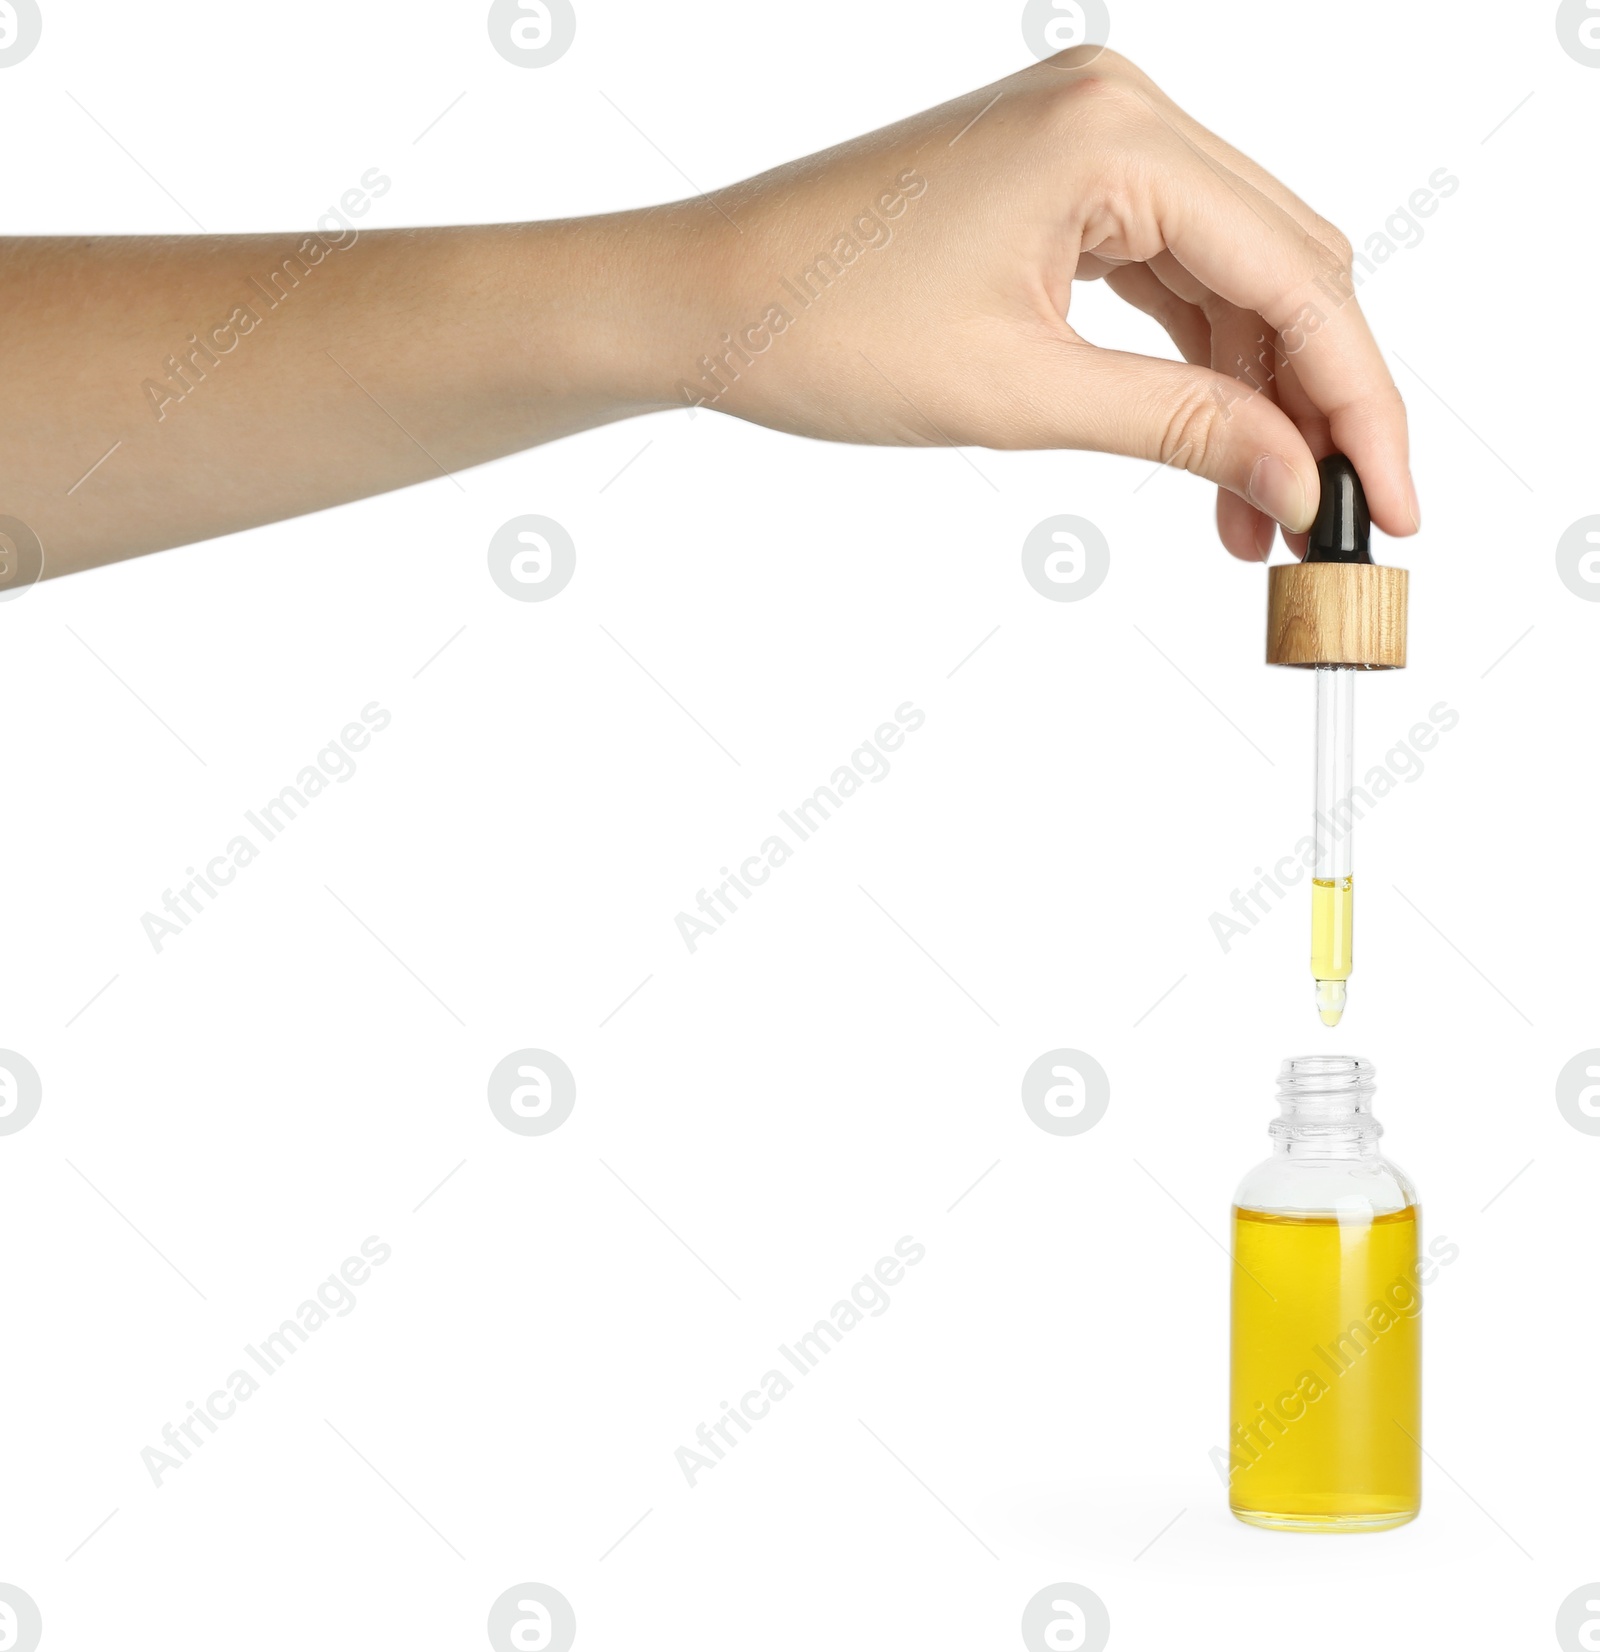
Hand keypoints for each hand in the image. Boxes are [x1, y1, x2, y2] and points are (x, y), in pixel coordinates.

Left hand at [681, 47, 1418, 560]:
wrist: (704, 301)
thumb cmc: (822, 326)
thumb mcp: (1020, 394)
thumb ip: (1180, 428)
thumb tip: (1295, 476)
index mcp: (1115, 133)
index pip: (1295, 276)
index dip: (1357, 402)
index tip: (1388, 503)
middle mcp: (1118, 111)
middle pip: (1282, 267)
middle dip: (1315, 402)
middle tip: (1333, 521)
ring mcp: (1088, 143)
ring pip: (1228, 280)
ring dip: (1253, 397)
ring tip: (1257, 520)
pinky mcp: (1058, 186)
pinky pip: (1165, 277)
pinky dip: (1192, 365)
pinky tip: (1210, 452)